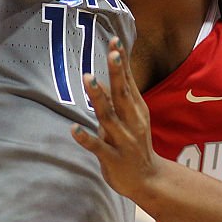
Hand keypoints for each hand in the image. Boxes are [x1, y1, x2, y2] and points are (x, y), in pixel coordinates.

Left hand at [72, 38, 162, 200]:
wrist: (148, 180)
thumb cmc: (136, 143)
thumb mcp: (133, 117)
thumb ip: (121, 97)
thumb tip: (106, 74)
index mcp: (136, 110)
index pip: (128, 81)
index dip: (122, 62)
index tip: (115, 41)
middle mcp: (132, 122)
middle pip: (123, 94)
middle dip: (117, 73)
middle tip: (110, 53)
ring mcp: (123, 140)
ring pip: (109, 117)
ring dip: (98, 98)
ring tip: (89, 79)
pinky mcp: (113, 158)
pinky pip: (98, 147)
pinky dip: (86, 138)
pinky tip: (73, 129)